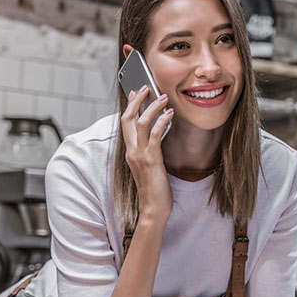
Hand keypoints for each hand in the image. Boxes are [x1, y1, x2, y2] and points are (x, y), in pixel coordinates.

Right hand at [120, 85, 173, 217]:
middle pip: (128, 118)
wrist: (153, 209)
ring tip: (163, 98)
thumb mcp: (150, 167)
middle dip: (137, 100)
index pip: (125, 124)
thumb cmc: (154, 191)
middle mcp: (131, 151)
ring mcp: (140, 155)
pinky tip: (170, 114)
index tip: (136, 93)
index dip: (130, 106)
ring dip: (152, 106)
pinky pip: (155, 134)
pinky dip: (162, 121)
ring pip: (140, 122)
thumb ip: (150, 151)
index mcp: (130, 152)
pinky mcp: (151, 159)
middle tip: (147, 87)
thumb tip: (157, 136)